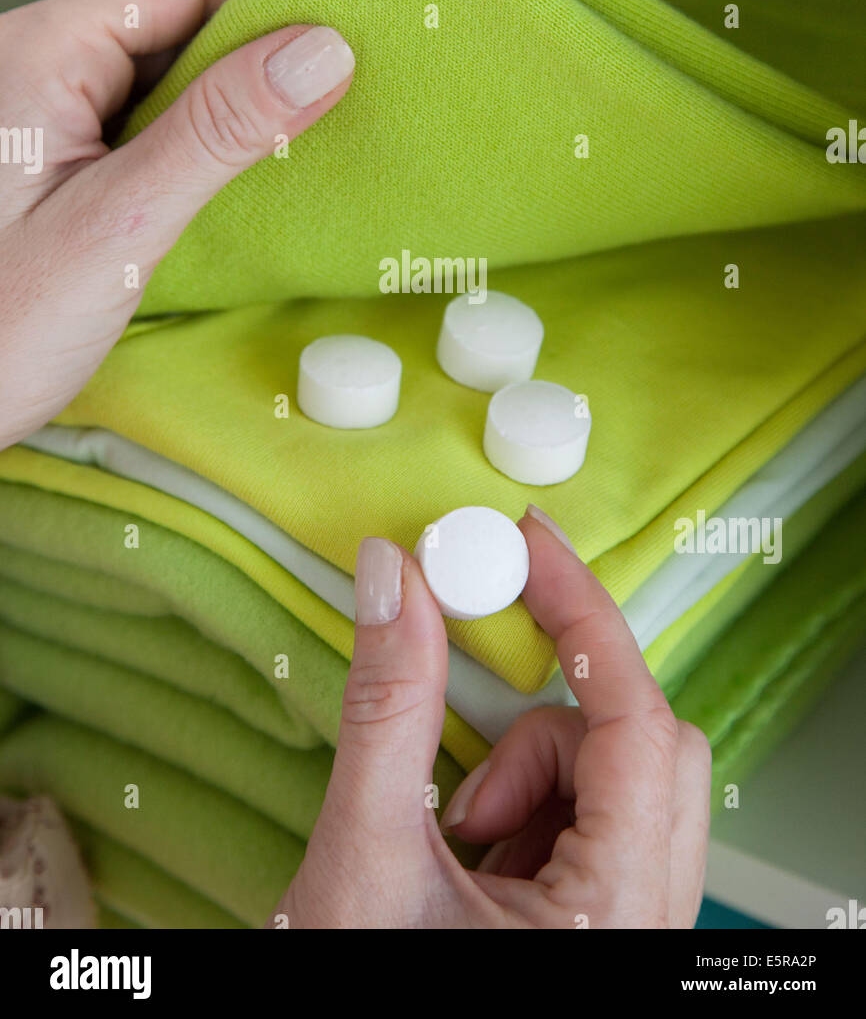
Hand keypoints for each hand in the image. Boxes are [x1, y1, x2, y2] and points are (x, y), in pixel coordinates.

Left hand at [0, 0, 354, 450]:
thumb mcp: (121, 227)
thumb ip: (219, 132)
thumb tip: (320, 52)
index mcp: (39, 50)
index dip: (269, 7)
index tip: (339, 60)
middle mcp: (33, 60)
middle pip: (175, 18)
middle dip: (253, 64)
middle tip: (321, 118)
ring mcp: (40, 108)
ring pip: (162, 71)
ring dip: (226, 110)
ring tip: (279, 158)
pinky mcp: (51, 154)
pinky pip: (140, 120)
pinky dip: (192, 145)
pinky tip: (226, 185)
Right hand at [276, 507, 710, 928]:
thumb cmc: (357, 1007)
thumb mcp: (365, 862)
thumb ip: (387, 709)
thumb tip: (395, 583)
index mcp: (611, 921)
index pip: (636, 726)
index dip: (585, 617)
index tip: (527, 546)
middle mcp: (646, 927)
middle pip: (653, 750)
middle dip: (558, 705)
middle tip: (480, 661)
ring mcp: (629, 927)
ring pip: (625, 783)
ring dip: (539, 765)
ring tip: (457, 822)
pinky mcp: (601, 921)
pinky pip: (596, 821)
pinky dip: (534, 800)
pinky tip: (470, 846)